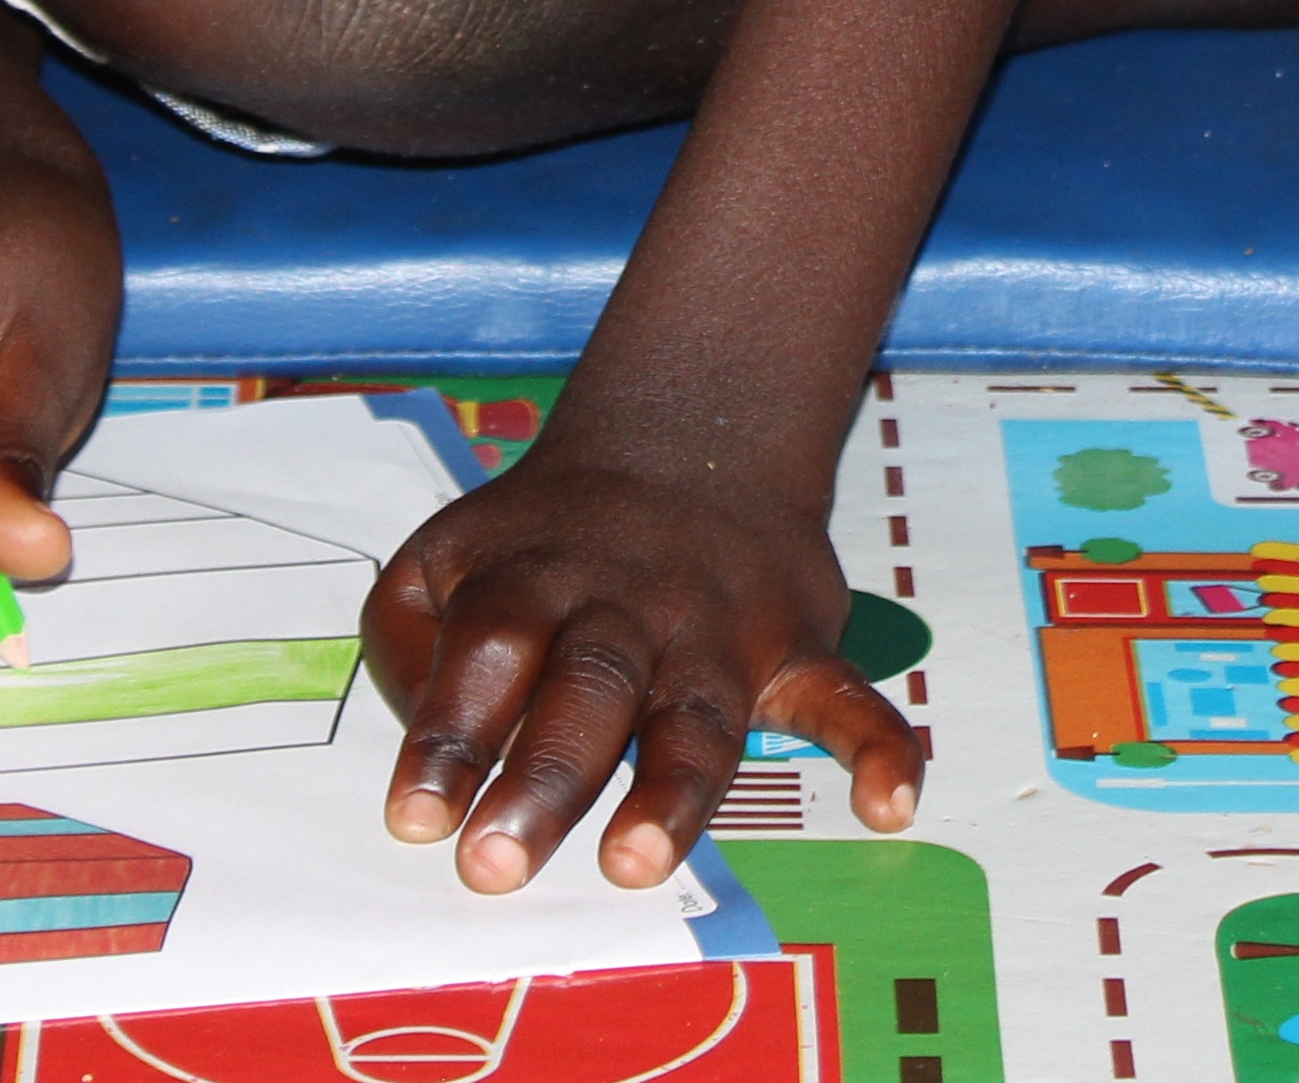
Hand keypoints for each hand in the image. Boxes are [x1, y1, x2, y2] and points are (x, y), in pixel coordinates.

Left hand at [367, 430, 919, 891]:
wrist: (688, 434)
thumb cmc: (546, 538)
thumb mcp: (446, 553)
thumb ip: (409, 642)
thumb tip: (420, 754)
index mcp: (531, 580)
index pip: (486, 653)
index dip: (447, 736)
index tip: (417, 821)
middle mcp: (626, 607)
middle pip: (587, 689)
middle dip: (542, 780)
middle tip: (494, 864)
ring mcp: (719, 631)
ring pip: (697, 715)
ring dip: (670, 791)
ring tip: (634, 862)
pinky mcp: (798, 647)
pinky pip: (851, 698)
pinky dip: (880, 749)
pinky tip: (889, 807)